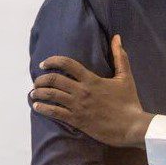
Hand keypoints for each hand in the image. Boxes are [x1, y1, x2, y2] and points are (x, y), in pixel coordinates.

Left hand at [31, 35, 150, 147]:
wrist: (132, 126)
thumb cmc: (129, 102)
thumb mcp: (125, 77)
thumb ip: (120, 57)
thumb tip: (117, 37)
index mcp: (92, 79)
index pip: (67, 64)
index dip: (52, 61)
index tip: (44, 63)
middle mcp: (82, 91)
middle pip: (54, 80)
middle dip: (41, 79)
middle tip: (37, 81)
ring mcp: (78, 106)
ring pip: (51, 96)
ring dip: (39, 93)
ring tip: (34, 93)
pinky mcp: (77, 120)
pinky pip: (55, 113)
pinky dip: (43, 108)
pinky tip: (37, 106)